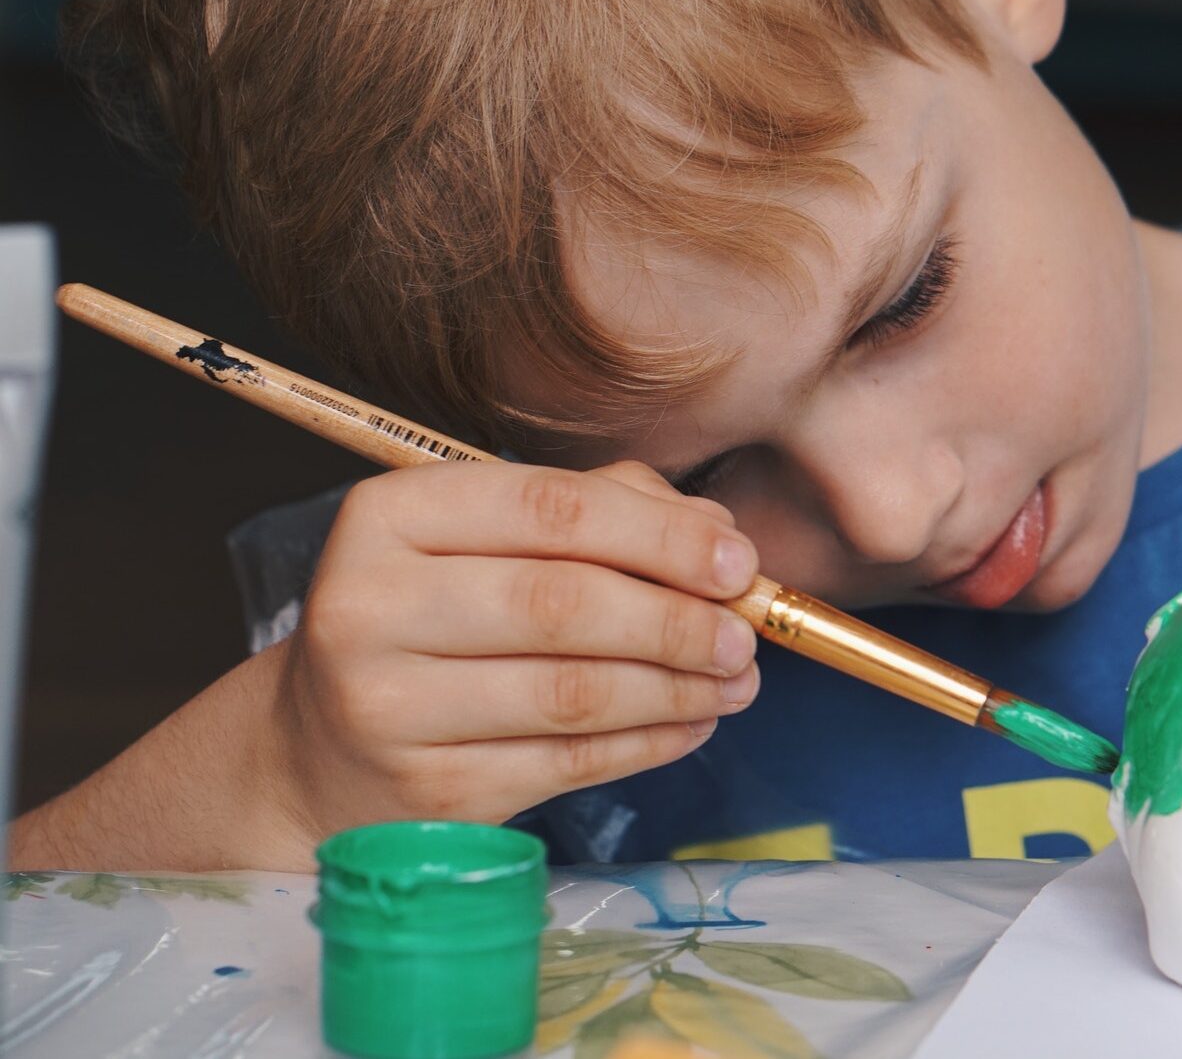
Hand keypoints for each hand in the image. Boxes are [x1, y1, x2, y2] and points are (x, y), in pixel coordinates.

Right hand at [268, 459, 760, 846]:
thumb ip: (601, 511)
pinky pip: (569, 762)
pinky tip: (692, 723)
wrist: (317, 749)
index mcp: (388, 517)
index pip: (550, 510)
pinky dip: (649, 743)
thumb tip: (714, 531)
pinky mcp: (427, 790)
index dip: (660, 536)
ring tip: (736, 680)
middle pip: (563, 605)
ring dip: (677, 687)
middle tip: (744, 632)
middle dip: (677, 619)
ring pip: (573, 693)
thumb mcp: (486, 540)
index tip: (736, 561)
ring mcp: (390, 708)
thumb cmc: (430, 621)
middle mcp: (370, 607)